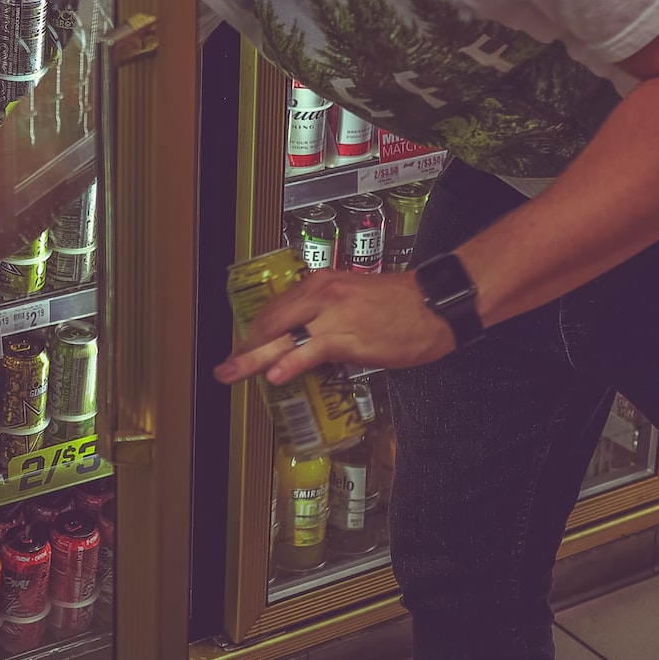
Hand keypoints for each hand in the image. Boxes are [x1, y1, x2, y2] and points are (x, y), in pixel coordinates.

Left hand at [213, 269, 457, 385]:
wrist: (433, 304)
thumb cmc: (399, 305)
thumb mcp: (352, 300)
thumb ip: (324, 315)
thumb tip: (301, 340)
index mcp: (320, 285)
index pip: (275, 310)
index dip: (254, 333)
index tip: (241, 349)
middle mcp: (320, 295)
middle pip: (270, 323)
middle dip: (244, 347)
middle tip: (225, 366)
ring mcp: (333, 315)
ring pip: (283, 337)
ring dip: (253, 359)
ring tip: (233, 373)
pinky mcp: (348, 336)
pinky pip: (312, 351)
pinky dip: (291, 363)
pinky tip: (276, 374)